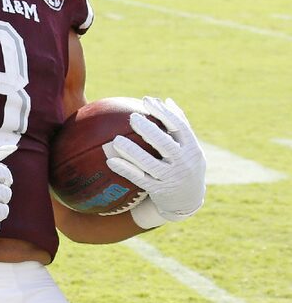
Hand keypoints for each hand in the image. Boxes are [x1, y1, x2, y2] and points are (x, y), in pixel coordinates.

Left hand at [106, 97, 204, 221]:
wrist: (188, 201)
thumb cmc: (184, 165)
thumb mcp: (189, 147)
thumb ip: (179, 125)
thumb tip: (166, 100)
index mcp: (192, 148)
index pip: (179, 127)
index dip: (163, 113)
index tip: (146, 100)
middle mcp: (183, 163)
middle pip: (165, 145)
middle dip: (149, 130)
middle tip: (132, 118)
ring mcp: (171, 178)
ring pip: (150, 164)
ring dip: (133, 152)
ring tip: (116, 140)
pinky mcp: (159, 190)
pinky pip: (139, 179)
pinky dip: (125, 169)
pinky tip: (110, 160)